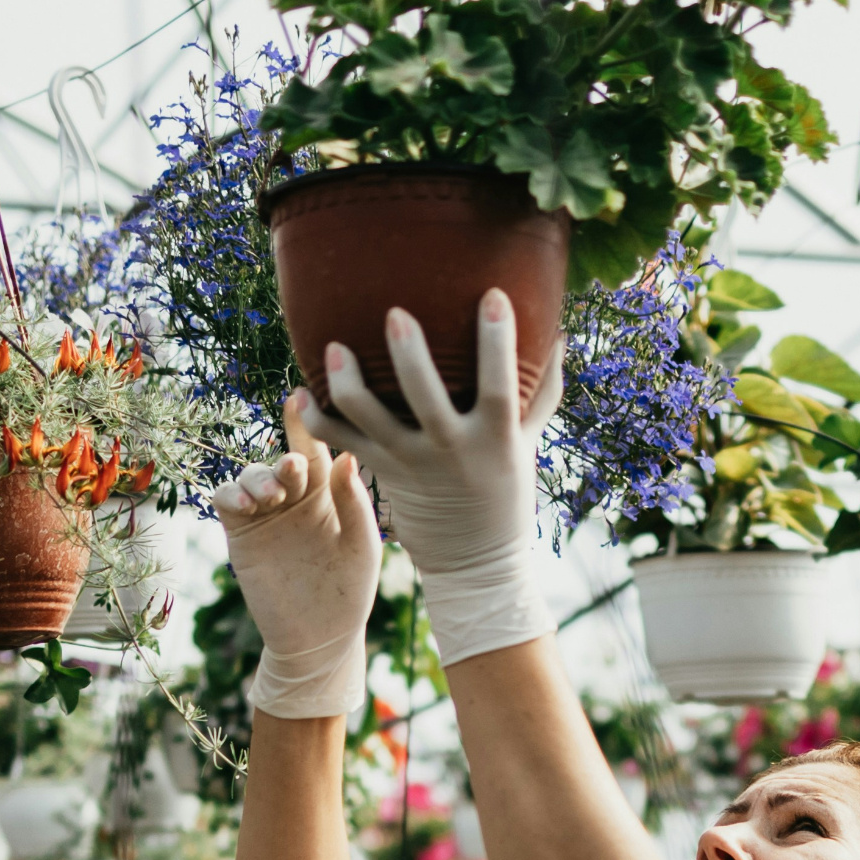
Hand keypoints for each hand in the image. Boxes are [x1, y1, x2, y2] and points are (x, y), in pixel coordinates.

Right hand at [214, 420, 377, 719]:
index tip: (303, 399)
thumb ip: (354, 504)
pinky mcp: (240, 533)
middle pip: (283, 458)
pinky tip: (246, 505)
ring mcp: (266, 513)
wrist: (318, 639)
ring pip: (252, 474)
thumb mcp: (361, 547)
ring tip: (272, 498)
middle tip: (293, 470)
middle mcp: (296, 495)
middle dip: (286, 459)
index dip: (309, 423)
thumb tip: (348, 454)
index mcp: (330, 492)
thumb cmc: (350, 592)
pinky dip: (231, 494)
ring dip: (259, 477)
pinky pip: (226, 500)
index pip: (319, 448)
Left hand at [294, 289, 555, 663]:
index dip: (497, 342)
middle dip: (409, 356)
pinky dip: (318, 420)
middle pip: (426, 399)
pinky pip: (342, 445)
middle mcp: (450, 451)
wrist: (476, 564)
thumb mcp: (529, 444)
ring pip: (371, 421)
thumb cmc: (507, 494)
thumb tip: (559, 334)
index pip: (499, 386)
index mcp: (494, 440)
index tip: (493, 295)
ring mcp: (411, 465)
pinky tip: (301, 392)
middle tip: (394, 312)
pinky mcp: (383, 475)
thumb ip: (542, 392)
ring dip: (348, 384)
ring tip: (333, 348)